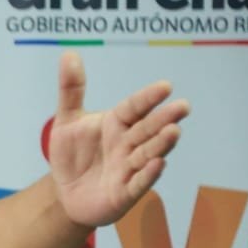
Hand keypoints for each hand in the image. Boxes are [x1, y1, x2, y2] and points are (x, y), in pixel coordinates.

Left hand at [48, 51, 189, 227]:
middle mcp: (128, 143)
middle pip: (148, 129)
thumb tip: (68, 54)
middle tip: (182, 106)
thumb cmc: (73, 155)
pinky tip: (158, 164)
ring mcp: (129, 168)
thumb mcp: (67, 121)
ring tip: (173, 132)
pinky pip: (138, 183)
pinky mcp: (124, 193)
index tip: (165, 86)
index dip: (148, 98)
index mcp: (117, 123)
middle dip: (164, 119)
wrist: (65, 193)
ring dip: (161, 144)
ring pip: (148, 153)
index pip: (135, 107)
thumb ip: (71, 90)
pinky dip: (148, 174)